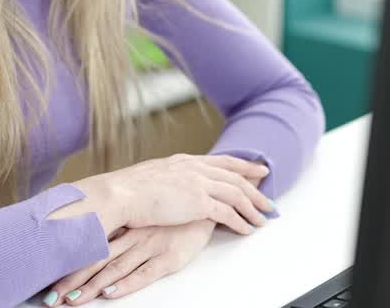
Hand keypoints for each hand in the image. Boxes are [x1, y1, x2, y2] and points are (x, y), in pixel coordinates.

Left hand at [46, 220, 216, 304]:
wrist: (205, 204)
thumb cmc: (172, 214)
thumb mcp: (142, 218)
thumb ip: (119, 229)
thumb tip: (90, 240)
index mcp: (124, 226)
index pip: (89, 247)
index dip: (68, 264)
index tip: (47, 279)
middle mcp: (132, 235)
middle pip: (96, 261)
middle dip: (71, 281)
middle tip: (50, 298)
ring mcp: (150, 245)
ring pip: (115, 268)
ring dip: (91, 286)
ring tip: (72, 300)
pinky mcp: (169, 256)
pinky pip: (144, 273)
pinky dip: (126, 284)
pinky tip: (110, 292)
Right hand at [50, 154, 272, 236]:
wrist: (119, 194)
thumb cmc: (126, 190)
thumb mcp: (150, 177)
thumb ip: (166, 179)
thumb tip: (168, 186)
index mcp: (184, 161)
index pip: (222, 161)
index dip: (243, 166)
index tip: (258, 169)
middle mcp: (195, 169)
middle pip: (235, 177)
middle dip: (256, 189)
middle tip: (269, 200)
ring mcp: (198, 184)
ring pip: (236, 194)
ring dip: (252, 208)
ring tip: (263, 219)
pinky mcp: (198, 203)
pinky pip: (228, 213)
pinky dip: (240, 221)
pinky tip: (247, 229)